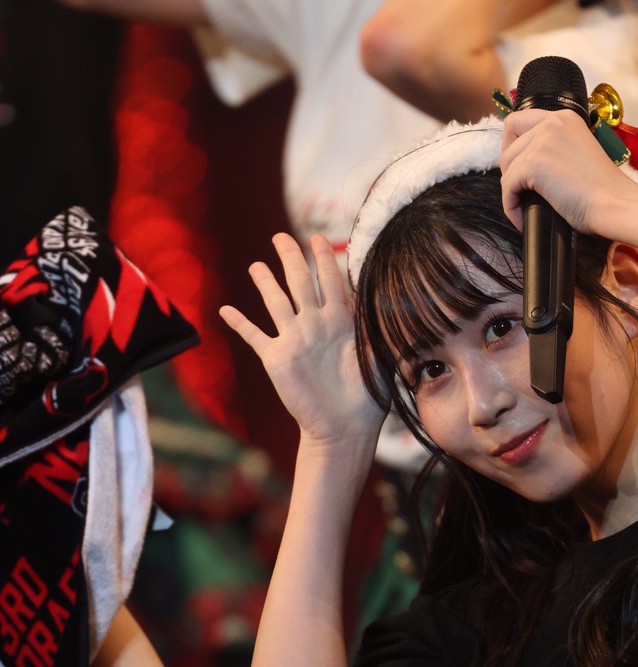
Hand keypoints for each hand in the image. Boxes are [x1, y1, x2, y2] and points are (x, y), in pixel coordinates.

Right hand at [220, 233, 386, 449]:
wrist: (345, 428)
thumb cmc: (368, 396)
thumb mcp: (378, 354)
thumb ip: (375, 324)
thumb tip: (383, 296)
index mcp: (340, 321)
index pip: (330, 280)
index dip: (323, 257)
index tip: (316, 237)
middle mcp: (314, 325)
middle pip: (299, 282)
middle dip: (291, 257)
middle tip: (280, 238)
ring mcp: (293, 341)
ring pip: (276, 302)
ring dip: (265, 283)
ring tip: (256, 266)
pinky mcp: (276, 360)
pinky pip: (254, 336)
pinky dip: (240, 323)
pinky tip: (225, 310)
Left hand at [499, 107, 637, 235]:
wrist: (614, 203)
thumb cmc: (602, 190)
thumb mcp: (577, 152)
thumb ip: (554, 148)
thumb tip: (525, 164)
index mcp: (564, 118)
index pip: (519, 120)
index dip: (512, 144)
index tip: (518, 166)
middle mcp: (552, 122)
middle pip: (508, 143)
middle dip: (509, 169)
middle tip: (520, 190)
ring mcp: (542, 141)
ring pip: (506, 166)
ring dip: (511, 190)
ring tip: (525, 207)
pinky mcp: (534, 164)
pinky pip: (507, 187)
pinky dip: (511, 206)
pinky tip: (523, 219)